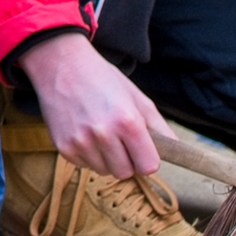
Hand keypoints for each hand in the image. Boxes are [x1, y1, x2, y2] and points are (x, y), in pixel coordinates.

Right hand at [22, 31, 167, 180]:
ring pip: (104, 171)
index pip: (148, 167)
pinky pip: (84, 165)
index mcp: (127, 122)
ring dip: (105, 159)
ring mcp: (81, 142)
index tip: (140, 149)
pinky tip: (83, 133)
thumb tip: (176, 149)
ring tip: (98, 134)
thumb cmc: (101, 78)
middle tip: (118, 139)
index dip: (146, 158)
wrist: (59, 63)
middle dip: (126, 160)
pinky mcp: (63, 147)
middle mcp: (104, 134)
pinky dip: (87, 155)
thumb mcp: (136, 96)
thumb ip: (158, 126)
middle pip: (125, 172)